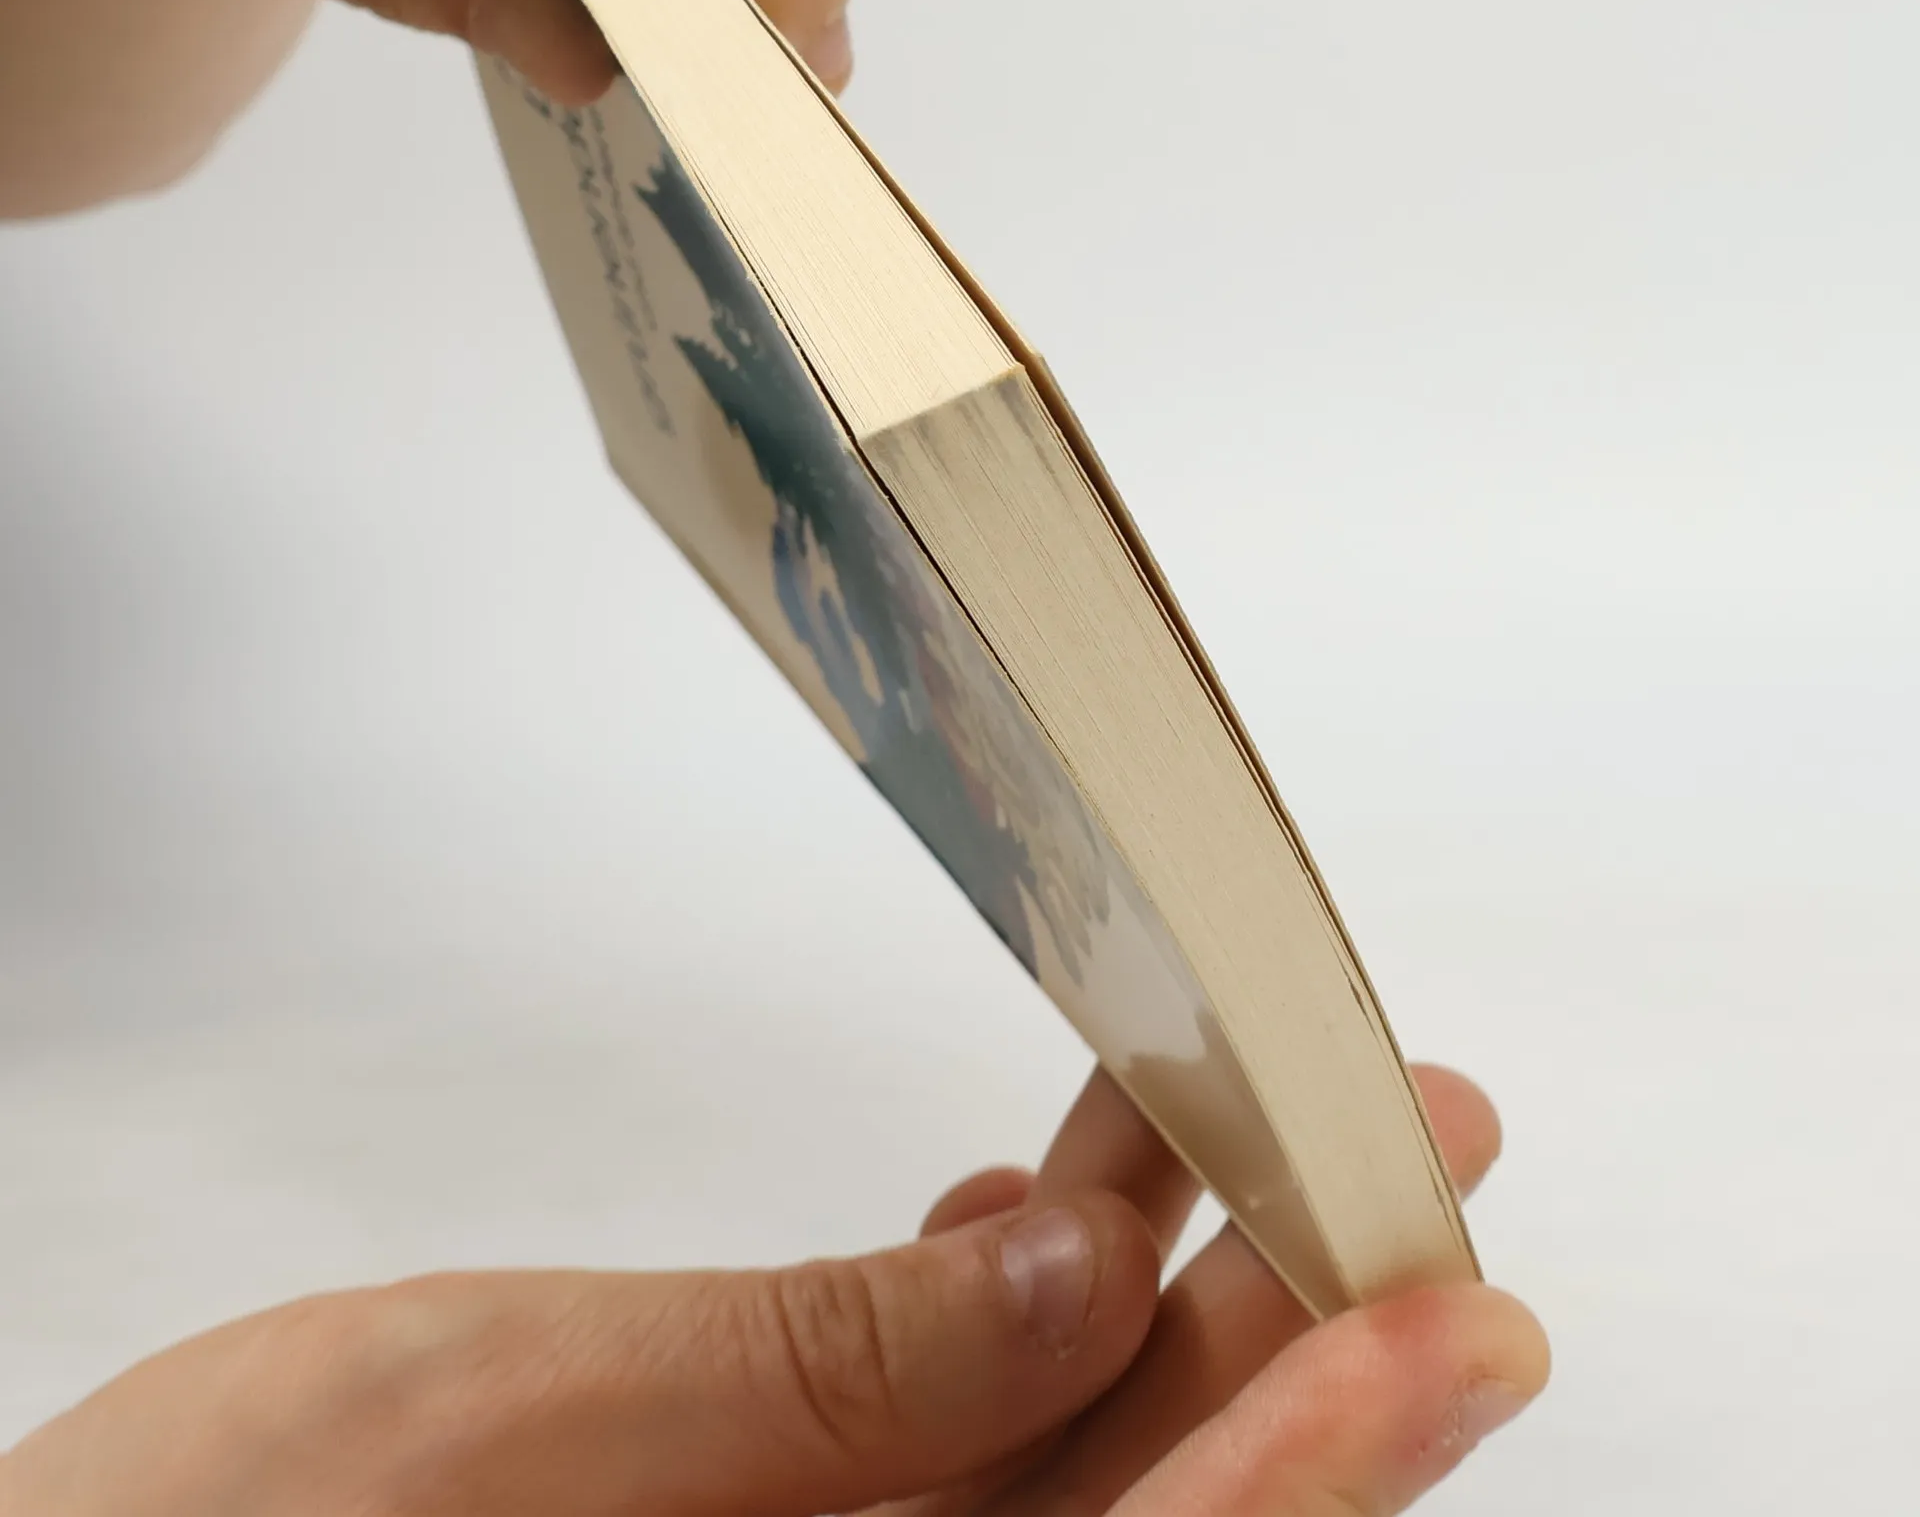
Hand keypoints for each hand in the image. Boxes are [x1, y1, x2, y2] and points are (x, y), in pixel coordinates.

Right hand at [0, 1064, 1545, 1515]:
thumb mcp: (488, 1429)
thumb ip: (805, 1379)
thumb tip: (1065, 1288)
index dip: (1335, 1445)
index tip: (1464, 1300)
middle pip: (1148, 1511)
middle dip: (1293, 1320)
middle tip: (1398, 1134)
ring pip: (1055, 1456)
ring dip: (1149, 1284)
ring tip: (1220, 1116)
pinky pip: (929, 1444)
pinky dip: (991, 1319)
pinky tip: (1017, 1215)